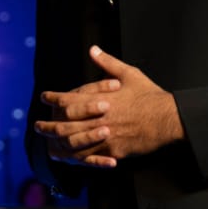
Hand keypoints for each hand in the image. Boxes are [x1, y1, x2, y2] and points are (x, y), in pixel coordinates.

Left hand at [34, 46, 183, 164]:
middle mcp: (97, 118)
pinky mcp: (114, 150)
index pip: (67, 99)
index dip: (52, 98)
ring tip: (47, 146)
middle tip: (37, 126)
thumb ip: (107, 63)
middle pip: (64, 124)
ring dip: (58, 143)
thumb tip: (93, 49)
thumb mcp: (129, 74)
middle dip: (48, 126)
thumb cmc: (150, 96)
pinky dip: (79, 158)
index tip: (44, 97)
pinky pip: (92, 157)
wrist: (170, 119)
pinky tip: (71, 159)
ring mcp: (104, 136)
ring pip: (74, 143)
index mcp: (98, 99)